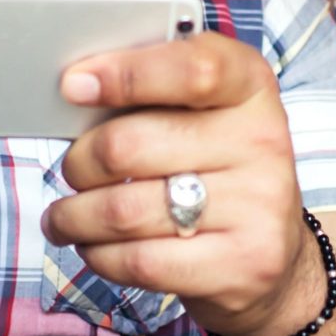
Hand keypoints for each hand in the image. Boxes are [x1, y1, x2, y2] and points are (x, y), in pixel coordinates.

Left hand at [41, 33, 318, 335]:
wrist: (270, 249)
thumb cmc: (216, 166)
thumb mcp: (203, 110)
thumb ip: (152, 89)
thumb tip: (78, 86)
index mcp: (250, 85)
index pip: (194, 70)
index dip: (127, 75)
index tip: (75, 86)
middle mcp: (262, 141)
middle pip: (132, 145)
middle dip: (80, 162)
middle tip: (74, 169)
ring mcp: (257, 207)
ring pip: (124, 211)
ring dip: (75, 216)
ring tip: (65, 217)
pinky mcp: (241, 265)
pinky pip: (139, 261)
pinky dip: (100, 256)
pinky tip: (95, 246)